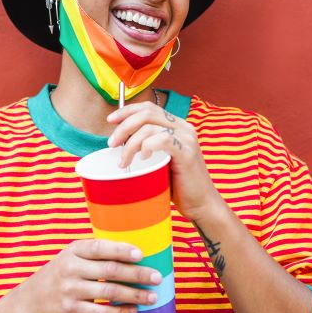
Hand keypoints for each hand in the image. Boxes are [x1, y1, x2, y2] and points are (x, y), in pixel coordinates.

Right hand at [13, 239, 161, 312]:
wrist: (33, 299)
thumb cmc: (62, 273)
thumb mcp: (72, 256)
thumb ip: (96, 254)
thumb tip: (136, 253)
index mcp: (74, 250)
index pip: (100, 247)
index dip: (121, 250)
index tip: (141, 255)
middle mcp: (71, 268)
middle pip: (110, 270)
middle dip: (137, 274)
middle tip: (156, 277)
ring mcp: (70, 289)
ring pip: (109, 292)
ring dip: (134, 295)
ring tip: (151, 297)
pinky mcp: (71, 309)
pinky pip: (101, 312)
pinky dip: (120, 312)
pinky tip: (133, 310)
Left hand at [106, 101, 221, 221]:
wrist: (201, 204)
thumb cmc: (177, 185)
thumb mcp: (158, 160)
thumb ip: (145, 146)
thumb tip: (118, 141)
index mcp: (177, 126)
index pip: (149, 108)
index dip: (127, 110)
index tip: (111, 120)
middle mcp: (183, 128)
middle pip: (147, 113)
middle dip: (124, 126)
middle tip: (112, 144)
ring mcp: (187, 139)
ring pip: (149, 128)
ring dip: (130, 144)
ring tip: (123, 161)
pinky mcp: (187, 153)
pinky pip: (162, 139)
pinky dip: (147, 146)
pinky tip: (143, 158)